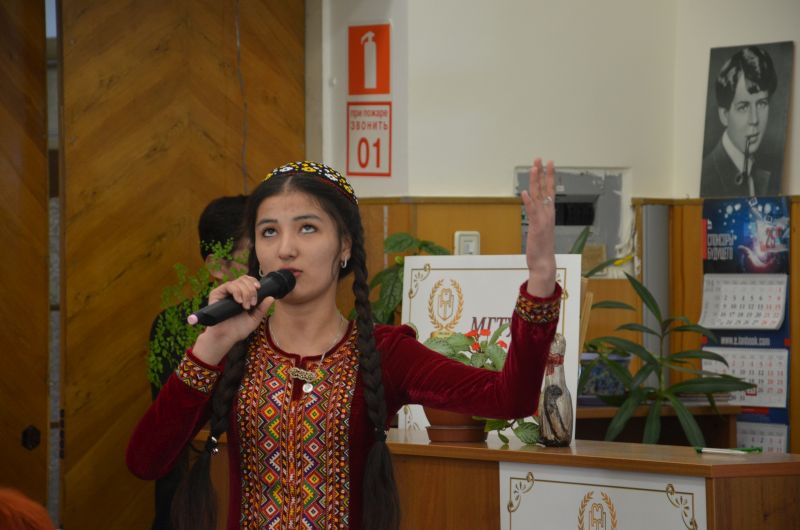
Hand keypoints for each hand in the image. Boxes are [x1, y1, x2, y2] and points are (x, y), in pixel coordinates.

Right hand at [192, 275, 273, 364]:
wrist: (225, 337)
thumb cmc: (238, 329)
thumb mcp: (254, 319)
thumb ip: (262, 308)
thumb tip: (271, 297)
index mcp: (242, 295)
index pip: (248, 281)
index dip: (254, 281)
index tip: (259, 288)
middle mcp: (233, 292)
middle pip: (244, 279)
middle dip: (251, 290)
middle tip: (252, 304)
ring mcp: (224, 292)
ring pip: (238, 282)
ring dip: (245, 293)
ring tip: (245, 306)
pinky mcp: (216, 294)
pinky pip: (229, 285)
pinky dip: (236, 291)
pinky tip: (239, 301)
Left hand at [520, 158, 555, 296]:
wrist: (544, 263)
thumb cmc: (541, 248)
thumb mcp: (539, 229)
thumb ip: (537, 217)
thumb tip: (532, 208)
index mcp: (549, 214)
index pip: (550, 191)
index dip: (549, 176)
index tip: (548, 164)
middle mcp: (548, 214)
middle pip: (545, 189)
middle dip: (542, 173)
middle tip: (540, 158)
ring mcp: (543, 220)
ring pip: (539, 197)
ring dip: (536, 181)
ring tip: (534, 168)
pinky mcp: (537, 227)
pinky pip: (532, 212)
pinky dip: (528, 202)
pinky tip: (524, 192)